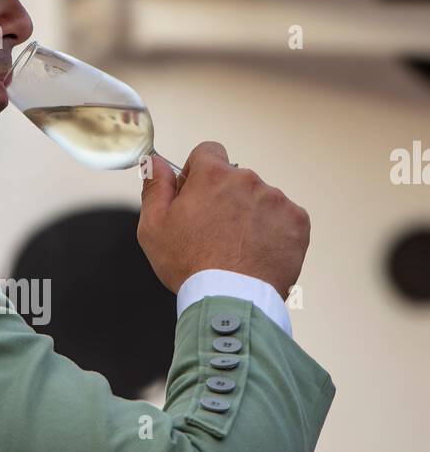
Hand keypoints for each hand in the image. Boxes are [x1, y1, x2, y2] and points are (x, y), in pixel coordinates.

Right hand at [136, 142, 309, 300]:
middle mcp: (248, 180)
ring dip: (250, 216)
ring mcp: (276, 200)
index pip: (208, 151)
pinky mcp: (297, 222)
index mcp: (213, 176)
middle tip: (215, 234)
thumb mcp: (154, 227)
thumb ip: (155, 187)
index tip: (197, 196)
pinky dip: (273, 233)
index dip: (199, 173)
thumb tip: (154, 161)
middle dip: (226, 199)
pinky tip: (258, 254)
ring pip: (261, 200)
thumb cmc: (189, 265)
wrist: (231, 299)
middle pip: (235, 180)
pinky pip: (284, 220)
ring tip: (238, 250)